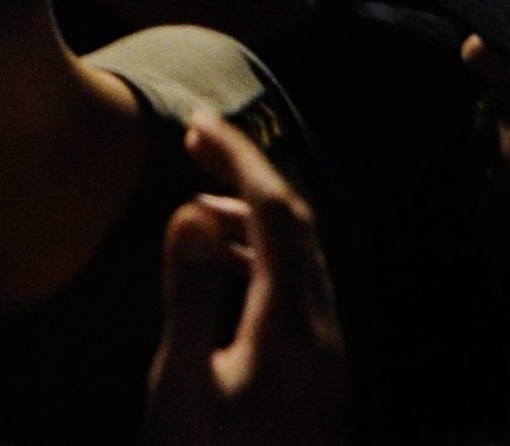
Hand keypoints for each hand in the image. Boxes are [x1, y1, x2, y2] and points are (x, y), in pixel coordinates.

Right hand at [143, 112, 346, 445]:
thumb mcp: (181, 386)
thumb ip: (188, 293)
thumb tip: (193, 207)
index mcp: (291, 325)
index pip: (276, 211)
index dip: (239, 155)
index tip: (195, 122)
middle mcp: (323, 335)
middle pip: (299, 227)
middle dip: (252, 174)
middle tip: (197, 144)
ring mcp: (328, 363)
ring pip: (304, 262)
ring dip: (258, 220)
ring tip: (200, 209)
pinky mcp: (320, 386)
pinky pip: (301, 295)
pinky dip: (266, 260)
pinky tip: (226, 277)